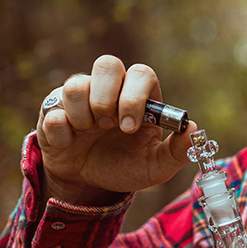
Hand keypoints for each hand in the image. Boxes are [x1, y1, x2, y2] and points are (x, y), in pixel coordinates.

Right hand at [37, 55, 196, 203]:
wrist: (89, 184)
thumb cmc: (125, 167)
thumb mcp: (156, 166)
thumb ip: (177, 151)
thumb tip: (194, 129)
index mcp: (139, 97)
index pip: (141, 74)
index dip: (135, 96)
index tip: (130, 127)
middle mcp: (110, 89)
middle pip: (107, 63)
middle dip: (107, 98)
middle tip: (108, 126)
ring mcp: (80, 97)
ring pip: (76, 84)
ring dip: (83, 116)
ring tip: (89, 134)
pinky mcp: (53, 110)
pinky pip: (52, 111)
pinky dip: (62, 133)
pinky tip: (70, 144)